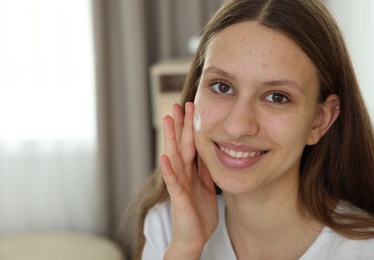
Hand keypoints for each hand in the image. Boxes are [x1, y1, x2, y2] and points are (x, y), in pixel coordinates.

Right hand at [160, 102, 217, 259]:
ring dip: (171, 139)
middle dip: (180, 125)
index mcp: (191, 172)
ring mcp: (179, 185)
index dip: (190, 127)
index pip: (190, 145)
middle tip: (178, 105)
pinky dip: (168, 170)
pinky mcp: (178, 198)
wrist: (193, 238)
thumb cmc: (198, 214)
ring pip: (174, 157)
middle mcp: (183, 175)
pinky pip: (173, 182)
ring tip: (168, 121)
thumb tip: (209, 153)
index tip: (191, 108)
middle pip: (181, 145)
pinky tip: (164, 157)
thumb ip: (204, 171)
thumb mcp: (206, 187)